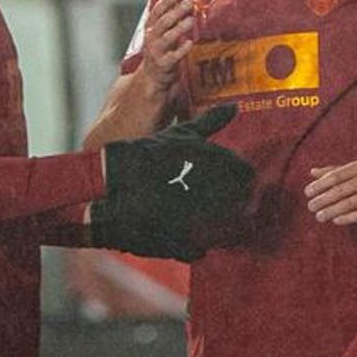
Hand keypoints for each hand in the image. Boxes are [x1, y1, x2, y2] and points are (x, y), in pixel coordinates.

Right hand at [95, 104, 254, 257]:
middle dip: (236, 204)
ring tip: (203, 218)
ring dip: (219, 226)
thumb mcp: (180, 134)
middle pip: (242, 205)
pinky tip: (183, 233)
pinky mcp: (183, 244)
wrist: (109, 185)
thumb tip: (234, 106)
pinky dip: (195, 244)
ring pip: (226, 231)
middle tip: (222, 202)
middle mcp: (215, 195)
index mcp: (217, 165)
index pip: (248, 176)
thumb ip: (210, 122)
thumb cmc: (146, 155)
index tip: (234, 182)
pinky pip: (201, 249)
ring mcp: (200, 222)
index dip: (243, 180)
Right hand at [135, 0, 194, 91]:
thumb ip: (166, 2)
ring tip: (190, 20)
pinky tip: (190, 43)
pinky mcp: (165, 64)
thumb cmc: (159, 44)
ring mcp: (157, 51)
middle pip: (163, 23)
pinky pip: (173, 56)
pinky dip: (181, 49)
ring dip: (179, 28)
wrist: (152, 75)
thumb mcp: (160, 23)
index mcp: (152, 26)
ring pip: (167, 38)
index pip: (156, 12)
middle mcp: (152, 37)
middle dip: (175, 12)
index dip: (164, 2)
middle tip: (189, 3)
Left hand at [305, 160, 356, 223]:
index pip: (336, 175)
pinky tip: (336, 220)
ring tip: (319, 216)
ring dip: (332, 210)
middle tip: (310, 206)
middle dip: (323, 199)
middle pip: (340, 189)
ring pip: (349, 202)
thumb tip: (312, 173)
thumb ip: (337, 170)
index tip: (308, 192)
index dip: (320, 184)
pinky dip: (348, 217)